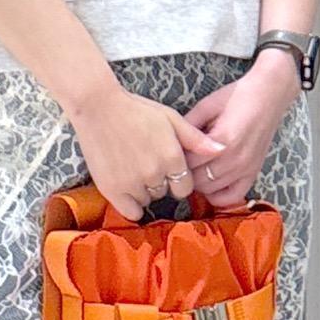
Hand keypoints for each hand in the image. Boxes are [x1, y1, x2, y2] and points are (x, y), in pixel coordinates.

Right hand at [69, 84, 227, 222]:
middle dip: (160, 182)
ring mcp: (132, 183)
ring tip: (132, 170)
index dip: (178, 179)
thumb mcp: (170, 118)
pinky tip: (127, 190)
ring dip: (144, 191)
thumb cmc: (135, 110)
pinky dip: (131, 204)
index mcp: (172, 157)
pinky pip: (131, 211)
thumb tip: (221, 150)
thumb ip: (195, 138)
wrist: (97, 107)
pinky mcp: (112, 190)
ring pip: (148, 200)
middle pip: (166, 193)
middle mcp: (155, 173)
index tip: (168, 171)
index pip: (185, 186)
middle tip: (146, 164)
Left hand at [181, 52, 301, 205]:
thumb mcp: (206, 106)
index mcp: (222, 139)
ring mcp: (246, 168)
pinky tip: (211, 184)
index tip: (173, 153)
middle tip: (181, 161)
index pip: (188, 163)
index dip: (177, 159)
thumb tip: (170, 142)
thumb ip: (187, 126)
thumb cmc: (239, 96)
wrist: (269, 93)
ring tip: (195, 169)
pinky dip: (219, 196)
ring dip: (199, 182)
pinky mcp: (253, 172)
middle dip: (186, 173)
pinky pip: (232, 196)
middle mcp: (235, 158)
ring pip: (211, 190)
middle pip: (197, 180)